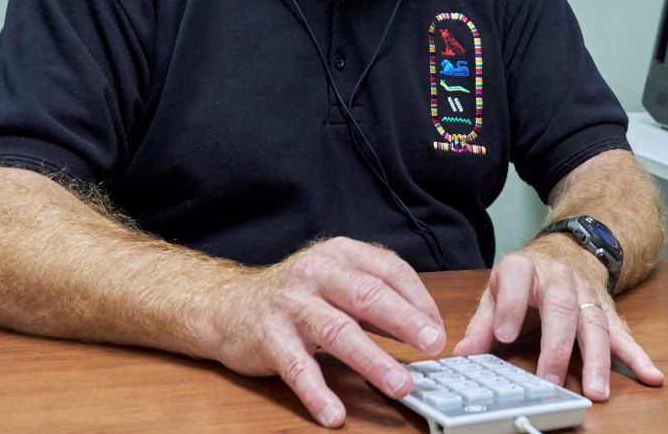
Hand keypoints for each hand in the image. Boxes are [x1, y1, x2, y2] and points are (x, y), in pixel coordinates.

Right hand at [210, 237, 445, 426]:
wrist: (229, 304)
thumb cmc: (296, 295)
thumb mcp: (336, 280)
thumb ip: (375, 296)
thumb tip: (425, 325)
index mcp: (340, 254)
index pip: (388, 269)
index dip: (418, 299)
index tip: (438, 330)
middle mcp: (316, 272)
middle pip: (367, 295)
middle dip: (404, 321)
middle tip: (432, 346)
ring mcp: (291, 303)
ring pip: (338, 330)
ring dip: (372, 360)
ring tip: (399, 385)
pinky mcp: (269, 336)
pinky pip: (297, 366)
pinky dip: (317, 392)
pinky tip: (334, 413)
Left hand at [453, 249, 664, 399]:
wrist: (565, 251)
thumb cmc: (525, 280)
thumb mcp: (496, 291)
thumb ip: (482, 324)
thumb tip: (462, 354)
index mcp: (524, 269)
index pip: (516, 281)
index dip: (511, 307)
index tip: (504, 335)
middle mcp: (558, 277)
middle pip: (561, 308)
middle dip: (557, 346)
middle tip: (551, 380)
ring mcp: (586, 293)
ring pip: (594, 323)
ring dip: (597, 359)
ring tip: (596, 391)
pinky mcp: (607, 309)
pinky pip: (623, 332)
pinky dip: (638, 355)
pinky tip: (652, 376)